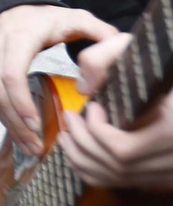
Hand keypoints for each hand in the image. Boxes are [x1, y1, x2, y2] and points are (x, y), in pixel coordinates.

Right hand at [0, 3, 119, 153]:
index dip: (21, 103)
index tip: (36, 125)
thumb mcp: (73, 17)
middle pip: (0, 92)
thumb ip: (98, 31)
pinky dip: (1, 112)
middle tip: (35, 147)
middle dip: (17, 124)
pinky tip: (16, 127)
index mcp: (19, 37)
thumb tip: (116, 51)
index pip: (12, 75)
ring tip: (28, 145)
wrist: (2, 0)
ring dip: (8, 123)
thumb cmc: (41, 16)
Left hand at [61, 33, 172, 187]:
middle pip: (116, 166)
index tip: (91, 107)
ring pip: (118, 178)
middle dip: (82, 143)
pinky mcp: (162, 172)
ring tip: (67, 133)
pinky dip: (96, 169)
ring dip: (83, 158)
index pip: (123, 150)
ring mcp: (169, 168)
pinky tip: (82, 148)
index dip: (96, 132)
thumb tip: (83, 88)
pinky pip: (125, 181)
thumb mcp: (135, 48)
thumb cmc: (161, 62)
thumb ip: (103, 58)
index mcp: (171, 130)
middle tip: (69, 118)